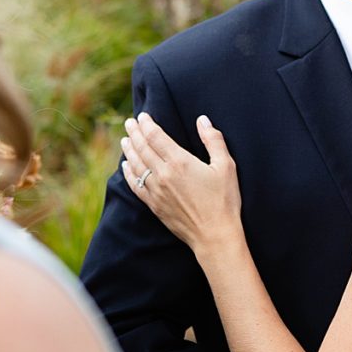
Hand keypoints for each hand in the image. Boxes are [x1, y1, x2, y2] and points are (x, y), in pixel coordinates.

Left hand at [122, 113, 241, 252]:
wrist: (214, 235)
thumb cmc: (224, 200)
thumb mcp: (226, 166)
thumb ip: (213, 140)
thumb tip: (202, 120)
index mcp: (180, 162)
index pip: (156, 137)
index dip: (148, 125)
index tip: (142, 116)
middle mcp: (163, 174)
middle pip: (143, 148)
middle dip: (135, 133)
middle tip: (129, 122)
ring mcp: (156, 191)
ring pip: (136, 165)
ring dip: (129, 150)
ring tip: (125, 139)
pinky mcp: (154, 205)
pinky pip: (135, 185)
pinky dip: (129, 173)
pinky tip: (126, 166)